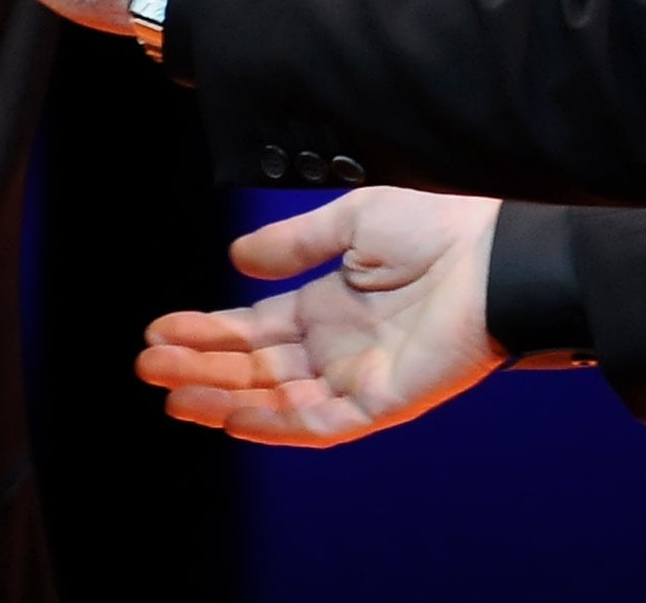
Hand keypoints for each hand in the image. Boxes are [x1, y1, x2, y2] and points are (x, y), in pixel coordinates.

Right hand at [135, 189, 504, 446]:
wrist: (499, 250)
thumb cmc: (441, 225)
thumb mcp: (354, 220)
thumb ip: (295, 244)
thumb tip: (237, 261)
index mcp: (330, 304)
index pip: (255, 329)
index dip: (206, 331)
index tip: (159, 328)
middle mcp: (338, 346)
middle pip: (255, 368)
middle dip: (200, 367)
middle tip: (146, 364)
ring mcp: (358, 377)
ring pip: (276, 400)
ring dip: (221, 397)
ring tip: (169, 391)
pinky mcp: (384, 403)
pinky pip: (320, 425)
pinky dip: (275, 425)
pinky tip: (231, 413)